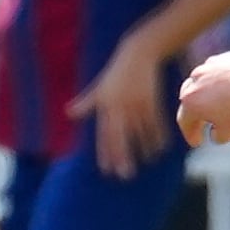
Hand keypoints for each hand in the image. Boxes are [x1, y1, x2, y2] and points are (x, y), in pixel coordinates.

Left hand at [73, 40, 171, 177]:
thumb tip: (69, 114)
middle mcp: (120, 107)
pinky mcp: (151, 100)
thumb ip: (86, 102)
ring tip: (146, 162)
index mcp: (105, 106)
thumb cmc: (116, 72)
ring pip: (140, 132)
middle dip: (123, 157)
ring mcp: (136, 104)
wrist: (137, 54)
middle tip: (125, 175)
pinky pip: (155, 123)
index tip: (107, 169)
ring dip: (143, 148)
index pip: (104, 134)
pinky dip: (158, 135)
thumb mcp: (99, 86)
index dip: (106, 153)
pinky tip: (160, 147)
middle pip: (121, 137)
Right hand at [175, 49, 229, 149]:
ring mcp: (207, 67)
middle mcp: (193, 82)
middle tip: (203, 125)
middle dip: (197, 115)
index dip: (191, 134)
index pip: (185, 122)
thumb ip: (218, 136)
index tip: (197, 142)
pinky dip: (224, 84)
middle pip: (191, 101)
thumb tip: (216, 132)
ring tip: (223, 107)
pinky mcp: (224, 58)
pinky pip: (220, 75)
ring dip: (211, 97)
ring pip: (205, 85)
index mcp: (189, 102)